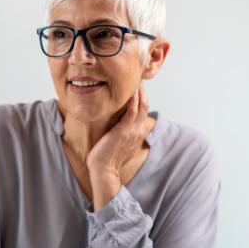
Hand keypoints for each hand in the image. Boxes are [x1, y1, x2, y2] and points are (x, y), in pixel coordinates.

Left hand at [86, 87, 149, 208]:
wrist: (104, 170)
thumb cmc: (106, 157)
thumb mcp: (117, 141)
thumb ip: (120, 130)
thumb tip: (115, 123)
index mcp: (136, 132)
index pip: (143, 110)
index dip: (142, 96)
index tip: (137, 85)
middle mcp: (137, 130)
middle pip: (144, 104)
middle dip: (142, 90)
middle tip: (138, 78)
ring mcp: (132, 130)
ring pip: (140, 106)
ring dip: (139, 92)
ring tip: (136, 80)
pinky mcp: (123, 131)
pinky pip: (131, 112)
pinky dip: (133, 101)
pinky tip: (132, 92)